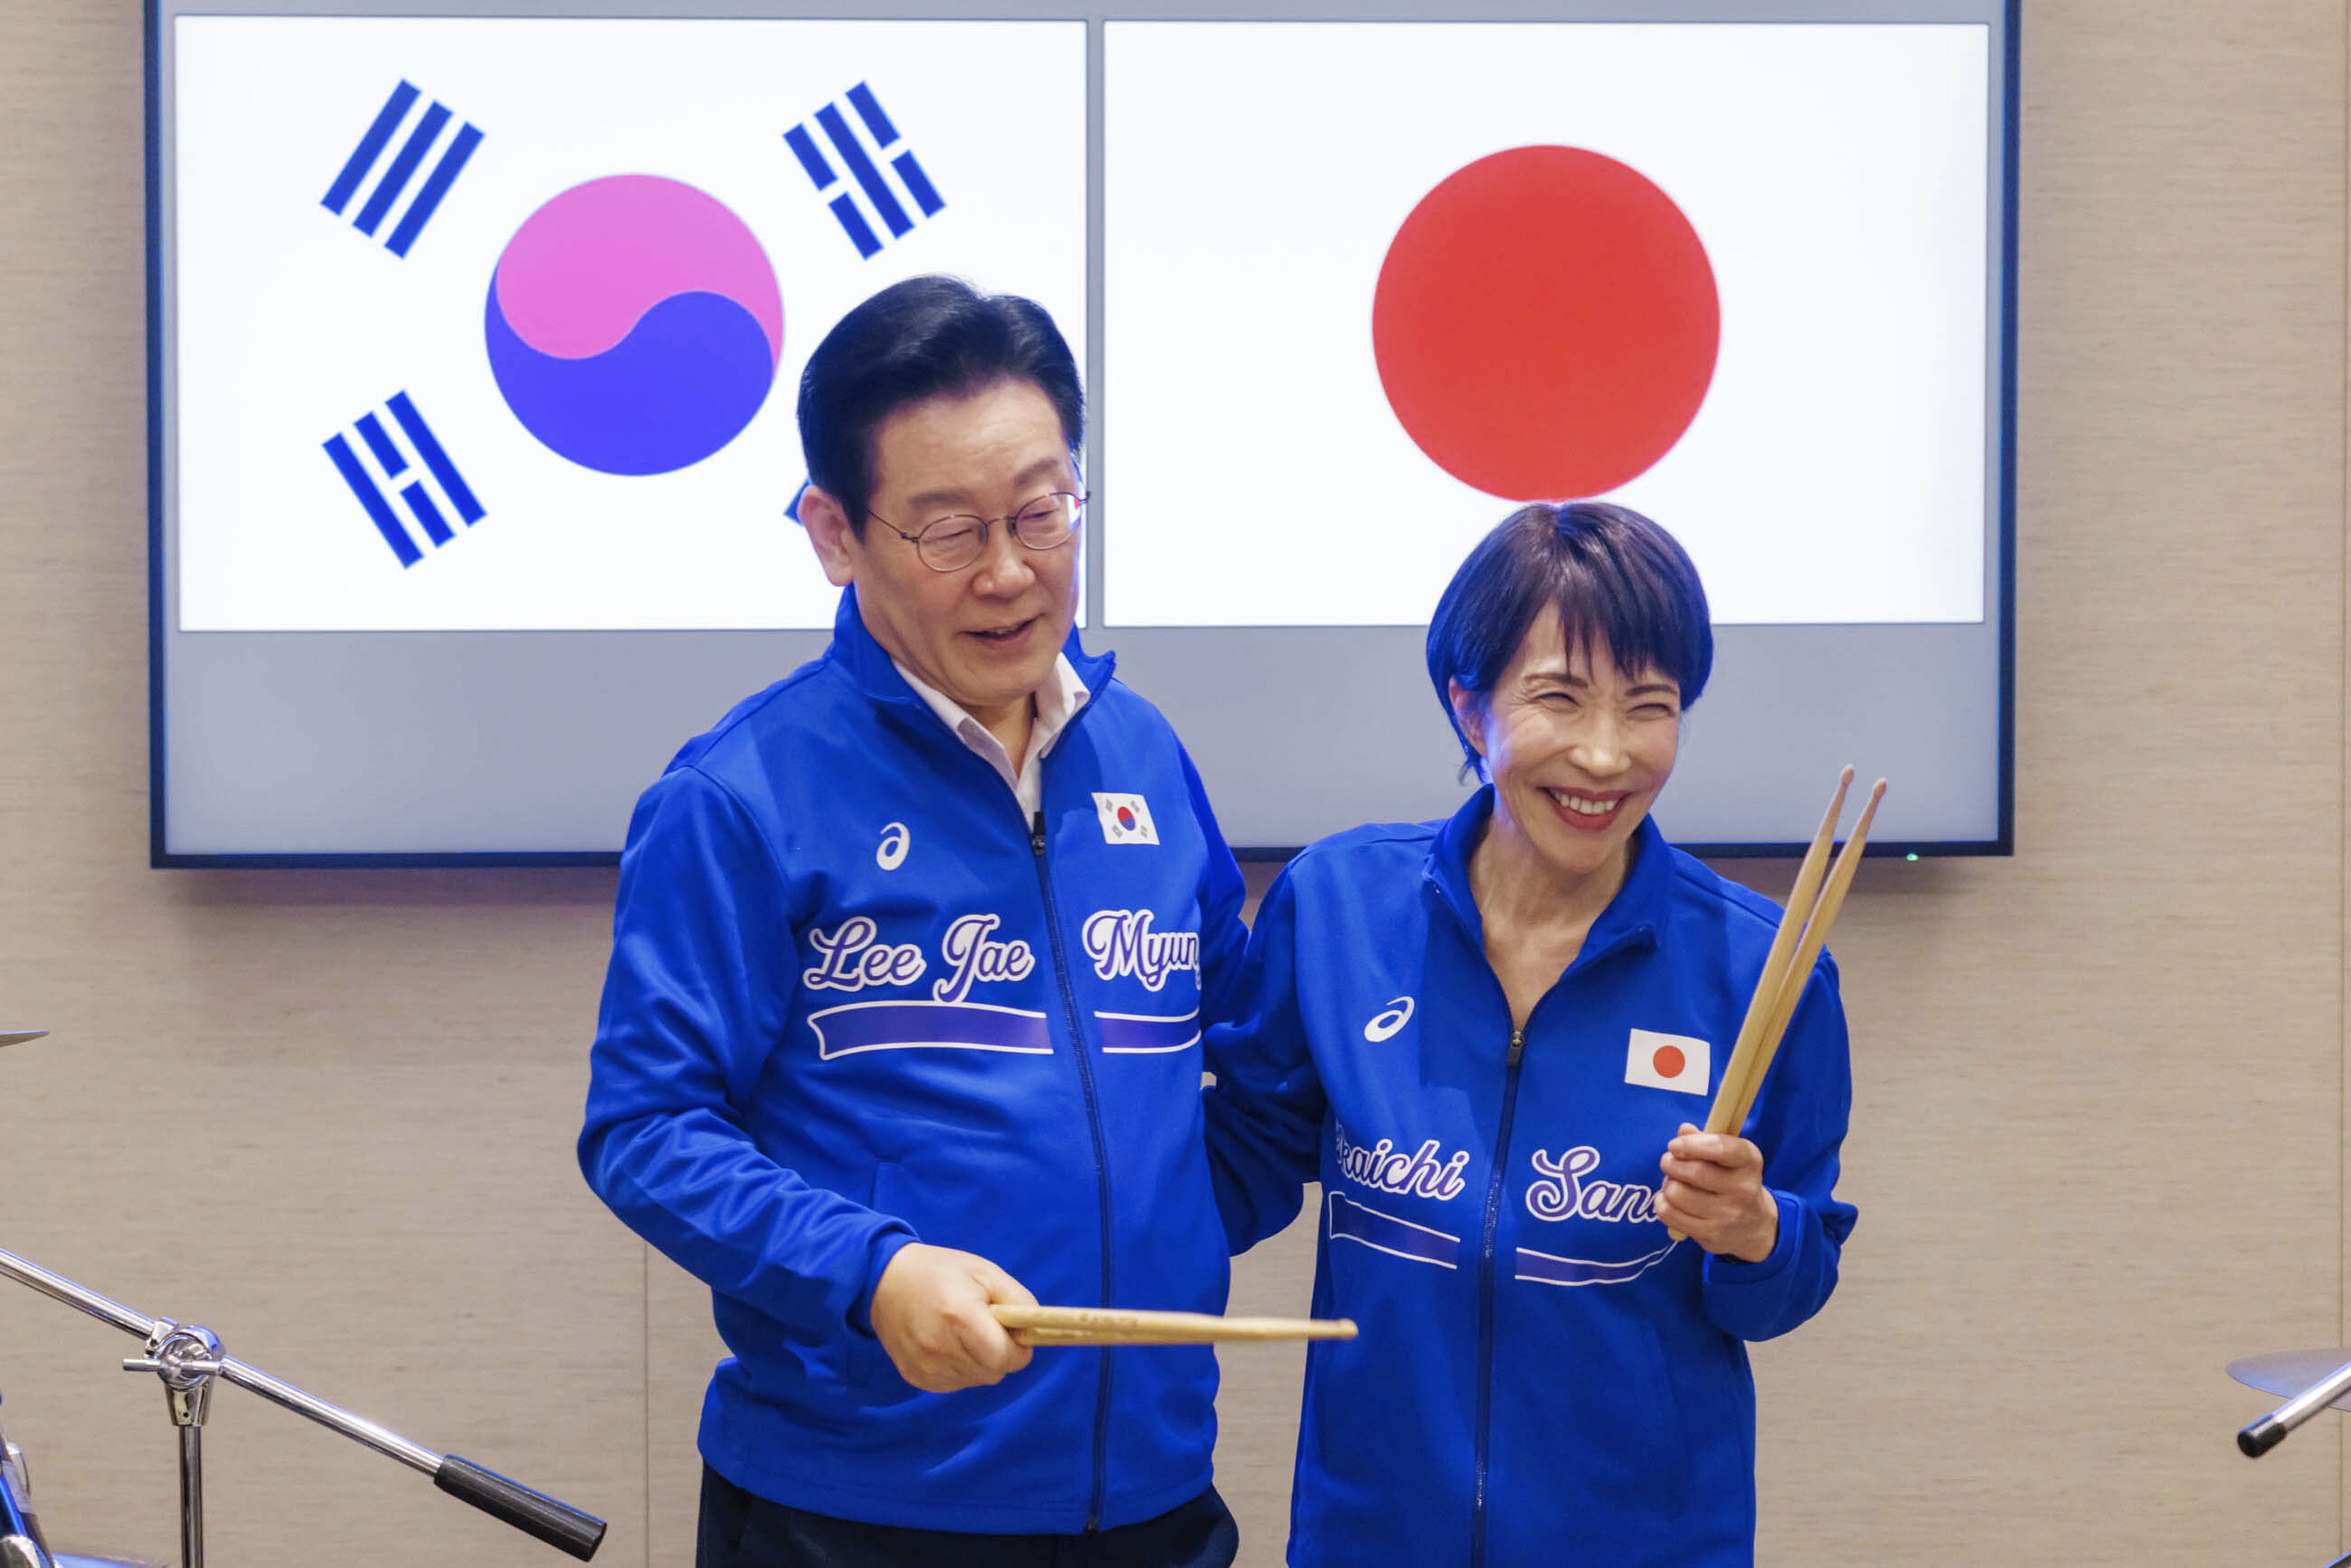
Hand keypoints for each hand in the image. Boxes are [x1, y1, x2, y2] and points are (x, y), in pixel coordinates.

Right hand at [868, 1243, 1036, 1392]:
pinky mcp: (915, 1378)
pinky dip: (960, 1367)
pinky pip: (955, 1383)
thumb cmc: (942, 1272)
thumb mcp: (986, 1273)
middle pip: (994, 1373)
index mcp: (960, 1318)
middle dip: (1000, 1354)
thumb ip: (1019, 1302)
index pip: (1005, 1358)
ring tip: (964, 1332)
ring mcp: (925, 1367)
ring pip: (976, 1380)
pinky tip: (947, 1343)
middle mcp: (939, 1348)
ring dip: (980, 1361)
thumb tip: (1036, 1332)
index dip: (1018, 1348)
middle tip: (987, 1327)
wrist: (885, 1280)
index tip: (1014, 1332)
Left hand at [1658, 1124, 1778, 1262]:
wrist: (1753, 1225)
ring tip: (1673, 1183)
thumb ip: (1705, 1139)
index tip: (1674, 1145)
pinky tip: (1670, 1200)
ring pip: (1677, 1193)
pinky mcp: (1711, 1234)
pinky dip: (1662, 1203)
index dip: (1691, 1144)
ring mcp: (1728, 1214)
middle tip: (1668, 1161)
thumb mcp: (1727, 1157)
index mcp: (1749, 1161)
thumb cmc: (1732, 1180)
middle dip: (1671, 1163)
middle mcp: (1743, 1189)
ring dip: (1667, 1184)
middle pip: (1694, 1171)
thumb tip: (1684, 1130)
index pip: (1722, 1148)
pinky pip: (1670, 1213)